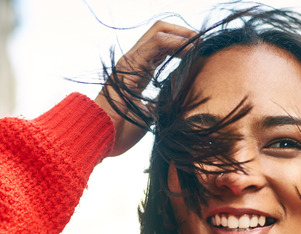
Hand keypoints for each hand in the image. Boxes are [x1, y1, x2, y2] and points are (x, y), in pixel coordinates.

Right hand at [95, 21, 197, 156]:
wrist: (100, 136)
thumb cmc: (120, 131)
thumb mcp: (148, 114)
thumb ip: (159, 104)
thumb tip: (174, 105)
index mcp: (138, 72)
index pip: (161, 46)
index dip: (181, 43)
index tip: (199, 50)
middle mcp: (133, 62)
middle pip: (160, 31)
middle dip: (183, 32)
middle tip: (201, 42)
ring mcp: (130, 61)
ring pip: (158, 31)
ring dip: (182, 34)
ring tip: (198, 42)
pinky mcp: (130, 65)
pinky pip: (156, 42)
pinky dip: (176, 41)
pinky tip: (189, 47)